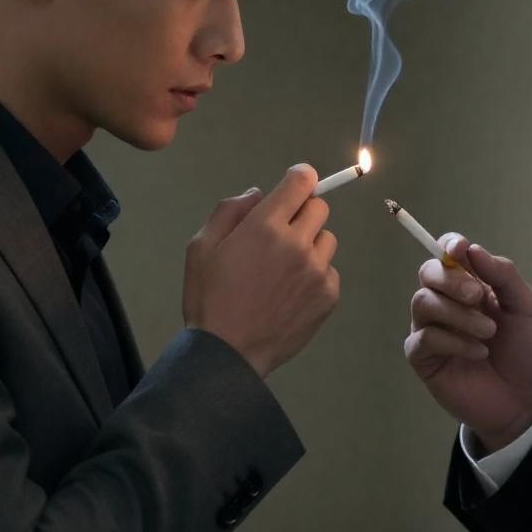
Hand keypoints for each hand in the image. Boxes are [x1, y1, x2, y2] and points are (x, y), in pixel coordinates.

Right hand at [183, 165, 339, 377]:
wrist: (227, 353)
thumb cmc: (209, 298)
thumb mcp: (201, 246)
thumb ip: (230, 210)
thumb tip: (258, 193)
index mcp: (265, 226)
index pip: (302, 182)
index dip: (299, 178)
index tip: (294, 185)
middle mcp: (297, 243)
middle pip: (320, 207)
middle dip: (302, 213)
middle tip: (281, 234)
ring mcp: (317, 270)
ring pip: (327, 239)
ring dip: (310, 244)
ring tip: (285, 268)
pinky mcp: (328, 295)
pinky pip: (329, 271)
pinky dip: (315, 275)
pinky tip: (291, 292)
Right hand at [404, 234, 531, 452]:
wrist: (523, 398)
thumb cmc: (524, 350)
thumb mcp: (526, 307)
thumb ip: (503, 275)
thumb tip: (472, 249)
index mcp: (469, 283)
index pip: (446, 252)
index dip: (448, 245)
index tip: (459, 249)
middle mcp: (445, 301)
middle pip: (428, 272)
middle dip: (452, 280)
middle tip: (478, 297)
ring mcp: (430, 328)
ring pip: (423, 302)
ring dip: (458, 315)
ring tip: (488, 333)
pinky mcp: (422, 356)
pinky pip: (424, 338)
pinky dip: (453, 342)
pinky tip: (477, 353)